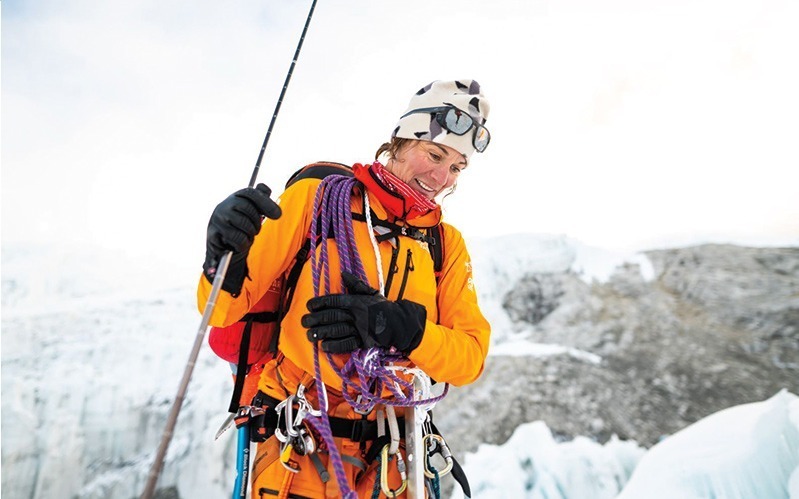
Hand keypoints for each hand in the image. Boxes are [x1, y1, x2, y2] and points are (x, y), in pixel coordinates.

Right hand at [203, 183, 280, 293]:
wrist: (223, 245)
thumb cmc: (241, 225)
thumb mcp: (253, 211)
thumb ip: (262, 198)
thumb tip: (265, 189)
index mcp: (235, 198)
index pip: (251, 193)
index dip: (266, 202)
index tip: (278, 214)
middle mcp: (224, 205)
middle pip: (249, 209)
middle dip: (257, 222)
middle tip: (255, 229)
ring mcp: (217, 219)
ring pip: (244, 225)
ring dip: (250, 234)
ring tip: (246, 236)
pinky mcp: (213, 233)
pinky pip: (238, 238)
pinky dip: (243, 244)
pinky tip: (238, 244)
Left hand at [302, 272, 425, 353]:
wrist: (399, 323)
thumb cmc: (383, 307)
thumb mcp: (371, 292)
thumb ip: (356, 284)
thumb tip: (344, 274)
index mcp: (357, 301)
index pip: (335, 300)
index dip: (320, 303)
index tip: (309, 306)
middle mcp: (357, 314)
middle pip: (332, 315)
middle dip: (315, 319)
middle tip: (304, 321)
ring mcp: (360, 329)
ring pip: (336, 330)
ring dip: (321, 332)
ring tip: (310, 335)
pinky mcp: (363, 342)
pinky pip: (346, 344)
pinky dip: (334, 346)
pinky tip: (323, 346)